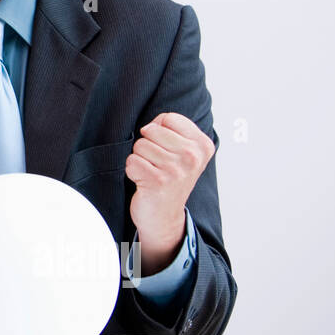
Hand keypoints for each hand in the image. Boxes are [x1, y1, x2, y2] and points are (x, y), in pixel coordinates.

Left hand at [125, 112, 214, 265]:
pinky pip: (131, 161)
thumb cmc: (170, 179)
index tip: (166, 149)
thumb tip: (151, 124)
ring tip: (152, 173)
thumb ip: (171, 130)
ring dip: (139, 159)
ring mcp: (177, 169)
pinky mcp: (158, 181)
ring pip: (139, 145)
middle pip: (151, 130)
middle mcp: (193, 156)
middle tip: (157, 164)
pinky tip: (144, 182)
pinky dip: (133, 171)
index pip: (168, 118)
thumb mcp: (182, 151)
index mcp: (203, 145)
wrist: (164, 216)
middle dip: (147, 145)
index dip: (158, 131)